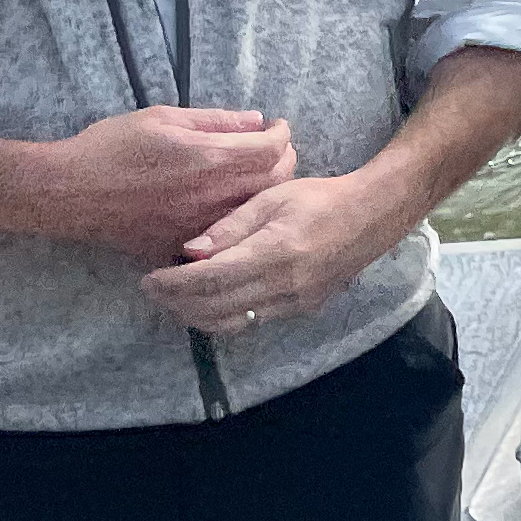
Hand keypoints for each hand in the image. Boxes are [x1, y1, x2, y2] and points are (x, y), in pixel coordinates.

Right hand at [42, 107, 297, 264]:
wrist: (66, 193)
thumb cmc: (109, 147)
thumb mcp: (162, 118)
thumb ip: (215, 120)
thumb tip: (256, 121)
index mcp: (209, 158)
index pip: (271, 149)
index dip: (282, 135)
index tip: (278, 127)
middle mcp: (212, 195)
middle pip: (274, 181)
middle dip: (284, 159)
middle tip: (276, 148)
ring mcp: (200, 225)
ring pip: (255, 210)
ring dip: (265, 189)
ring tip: (256, 173)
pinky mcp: (183, 245)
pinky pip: (226, 233)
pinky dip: (237, 215)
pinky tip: (228, 202)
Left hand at [139, 169, 409, 329]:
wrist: (371, 216)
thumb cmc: (319, 198)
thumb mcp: (273, 197)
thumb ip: (231, 225)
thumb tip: (190, 250)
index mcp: (275, 250)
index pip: (211, 278)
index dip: (173, 283)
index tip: (149, 278)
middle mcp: (284, 284)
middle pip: (215, 308)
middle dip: (176, 302)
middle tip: (153, 289)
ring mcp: (294, 302)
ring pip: (230, 324)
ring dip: (195, 316)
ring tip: (175, 299)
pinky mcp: (300, 310)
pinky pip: (251, 322)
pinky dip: (221, 317)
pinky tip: (208, 301)